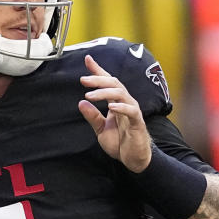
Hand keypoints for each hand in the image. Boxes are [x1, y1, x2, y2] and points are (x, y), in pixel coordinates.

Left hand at [78, 54, 151, 172]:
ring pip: (120, 94)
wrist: (132, 159)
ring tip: (90, 96)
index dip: (98, 70)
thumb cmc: (120, 142)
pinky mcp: (137, 122)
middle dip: (98, 79)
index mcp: (116, 102)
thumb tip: (81, 103)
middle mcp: (125, 103)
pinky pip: (131, 111)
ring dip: (104, 93)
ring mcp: (132, 111)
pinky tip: (111, 107)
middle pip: (114, 84)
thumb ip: (92, 116)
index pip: (108, 82)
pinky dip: (121, 107)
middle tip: (83, 80)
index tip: (87, 59)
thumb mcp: (100, 129)